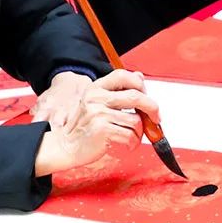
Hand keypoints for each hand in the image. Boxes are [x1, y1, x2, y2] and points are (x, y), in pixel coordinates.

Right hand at [35, 69, 156, 175]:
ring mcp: (99, 114)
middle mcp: (97, 98)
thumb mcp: (96, 102)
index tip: (146, 96)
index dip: (139, 84)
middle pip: (136, 97)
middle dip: (152, 108)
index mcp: (96, 88)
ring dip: (140, 132)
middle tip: (156, 118)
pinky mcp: (102, 130)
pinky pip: (130, 135)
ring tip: (134, 137)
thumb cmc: (84, 127)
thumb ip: (117, 90)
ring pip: (136, 120)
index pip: (123, 76)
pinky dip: (134, 142)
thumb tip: (140, 76)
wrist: (65, 146)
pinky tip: (128, 144)